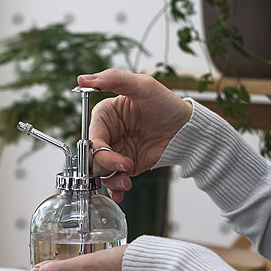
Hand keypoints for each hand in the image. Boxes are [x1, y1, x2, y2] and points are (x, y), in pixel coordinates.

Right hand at [78, 69, 192, 202]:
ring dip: (111, 179)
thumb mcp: (142, 86)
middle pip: (92, 157)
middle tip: (125, 168)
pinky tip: (121, 192)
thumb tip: (83, 78)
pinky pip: (112, 179)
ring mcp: (116, 151)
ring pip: (100, 171)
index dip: (101, 151)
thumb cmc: (167, 105)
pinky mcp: (125, 165)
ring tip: (126, 182)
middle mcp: (108, 133)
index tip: (120, 158)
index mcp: (105, 115)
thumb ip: (113, 79)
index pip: (92, 137)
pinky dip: (114, 188)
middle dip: (106, 167)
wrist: (187, 130)